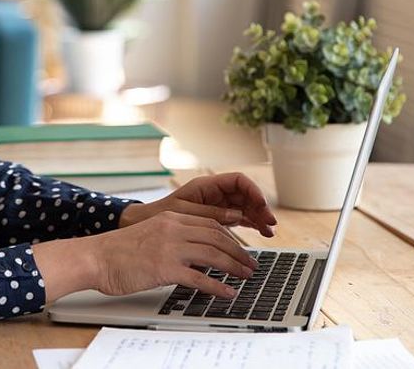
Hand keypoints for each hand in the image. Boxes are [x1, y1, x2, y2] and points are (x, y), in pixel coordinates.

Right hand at [92, 210, 257, 297]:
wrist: (95, 257)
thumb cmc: (116, 251)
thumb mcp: (148, 234)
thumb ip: (170, 237)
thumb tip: (191, 252)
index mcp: (169, 218)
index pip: (209, 223)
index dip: (229, 236)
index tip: (239, 247)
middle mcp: (173, 229)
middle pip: (216, 237)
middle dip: (238, 251)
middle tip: (250, 263)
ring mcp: (170, 248)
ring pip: (214, 254)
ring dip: (234, 266)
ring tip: (246, 275)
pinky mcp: (165, 268)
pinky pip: (200, 278)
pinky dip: (218, 286)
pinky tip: (227, 293)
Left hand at [119, 173, 276, 236]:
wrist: (143, 225)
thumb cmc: (159, 215)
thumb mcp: (184, 213)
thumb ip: (211, 214)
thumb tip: (237, 215)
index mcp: (206, 186)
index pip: (238, 180)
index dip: (253, 191)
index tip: (261, 205)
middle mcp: (214, 193)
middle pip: (245, 195)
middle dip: (259, 207)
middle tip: (270, 224)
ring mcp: (216, 205)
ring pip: (244, 207)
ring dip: (258, 217)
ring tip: (269, 232)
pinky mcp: (215, 219)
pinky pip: (238, 218)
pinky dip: (250, 225)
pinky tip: (260, 233)